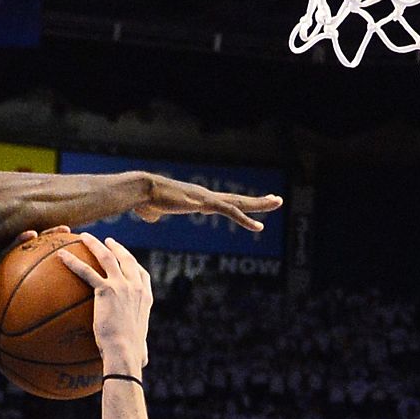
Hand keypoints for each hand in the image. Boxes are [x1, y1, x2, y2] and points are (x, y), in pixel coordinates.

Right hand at [0, 227, 69, 365]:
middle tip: (86, 251)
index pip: (42, 277)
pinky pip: (12, 241)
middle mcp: (15, 264)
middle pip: (44, 257)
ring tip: (68, 231)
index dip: (60, 275)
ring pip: (34, 242)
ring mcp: (6, 252)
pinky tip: (34, 235)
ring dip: (50, 236)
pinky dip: (23, 238)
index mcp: (13, 279)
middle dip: (64, 252)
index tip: (79, 277)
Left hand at [55, 233, 150, 372]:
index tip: (125, 257)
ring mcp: (122, 286)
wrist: (125, 353)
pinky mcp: (106, 290)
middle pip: (126, 259)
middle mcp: (136, 288)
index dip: (133, 263)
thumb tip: (141, 361)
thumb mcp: (140, 348)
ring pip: (107, 257)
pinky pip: (86, 271)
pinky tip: (61, 256)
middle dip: (116, 247)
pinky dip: (73, 262)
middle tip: (107, 240)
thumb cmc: (131, 356)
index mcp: (145, 298)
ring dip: (95, 244)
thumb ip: (140, 347)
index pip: (141, 274)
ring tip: (84, 237)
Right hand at [134, 172, 281, 231]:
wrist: (141, 191)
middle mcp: (205, 197)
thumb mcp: (152, 211)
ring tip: (277, 202)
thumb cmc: (143, 200)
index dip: (239, 204)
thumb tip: (149, 216)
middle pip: (237, 200)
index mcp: (196, 200)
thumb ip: (155, 213)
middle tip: (276, 199)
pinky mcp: (205, 203)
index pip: (224, 202)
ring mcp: (207, 199)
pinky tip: (259, 228)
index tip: (252, 205)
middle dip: (258, 201)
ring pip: (240, 203)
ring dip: (260, 204)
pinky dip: (246, 221)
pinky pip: (231, 213)